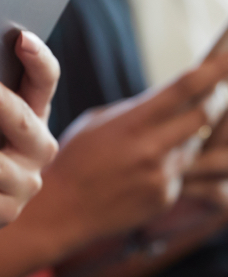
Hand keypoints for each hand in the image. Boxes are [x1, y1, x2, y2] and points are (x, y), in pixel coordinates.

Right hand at [23, 54, 227, 253]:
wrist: (63, 206)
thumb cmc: (74, 158)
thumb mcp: (96, 122)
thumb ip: (135, 110)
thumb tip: (166, 101)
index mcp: (132, 122)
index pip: (184, 89)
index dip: (214, 70)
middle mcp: (153, 149)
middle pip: (205, 116)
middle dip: (216, 100)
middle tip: (217, 90)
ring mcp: (163, 175)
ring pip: (198, 144)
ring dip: (196, 133)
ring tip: (184, 128)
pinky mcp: (167, 197)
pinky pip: (185, 172)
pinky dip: (175, 162)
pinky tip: (147, 165)